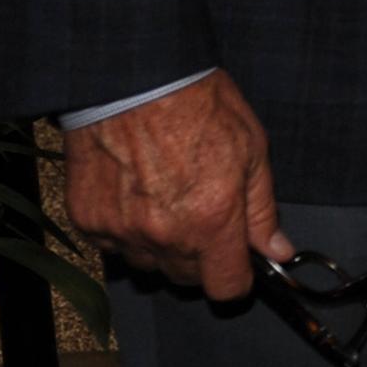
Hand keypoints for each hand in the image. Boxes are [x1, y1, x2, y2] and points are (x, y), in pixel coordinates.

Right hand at [63, 72, 289, 303]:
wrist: (134, 79)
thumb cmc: (198, 105)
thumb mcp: (251, 149)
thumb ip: (261, 211)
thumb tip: (278, 252)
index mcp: (211, 222)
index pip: (226, 287)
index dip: (237, 276)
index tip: (237, 260)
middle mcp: (165, 236)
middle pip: (187, 278)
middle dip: (201, 257)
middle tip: (202, 214)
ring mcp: (122, 231)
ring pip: (149, 264)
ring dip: (161, 246)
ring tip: (165, 198)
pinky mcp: (88, 220)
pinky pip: (112, 245)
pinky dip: (125, 229)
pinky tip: (133, 193)